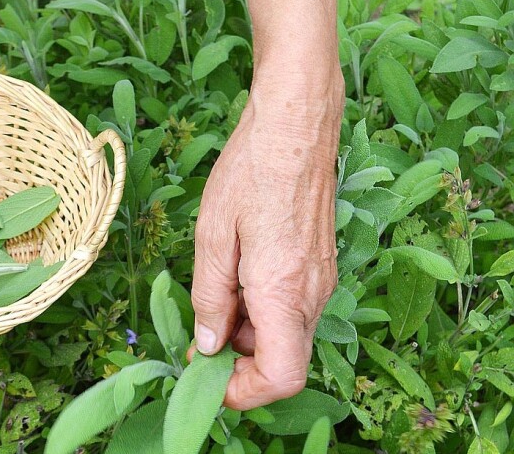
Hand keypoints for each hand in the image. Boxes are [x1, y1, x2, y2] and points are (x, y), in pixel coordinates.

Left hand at [190, 75, 342, 410]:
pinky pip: (292, 308)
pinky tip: (236, 278)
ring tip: (213, 298)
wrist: (296, 127)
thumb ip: (211, 298)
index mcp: (283, 292)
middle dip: (238, 362)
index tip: (207, 378)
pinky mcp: (320, 265)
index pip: (281, 376)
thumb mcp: (212, 237)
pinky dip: (262, 311)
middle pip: (282, 360)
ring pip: (286, 335)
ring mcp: (321, 279)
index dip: (244, 393)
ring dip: (248, 334)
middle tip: (199, 337)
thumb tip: (208, 345)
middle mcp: (312, 294)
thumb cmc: (250, 172)